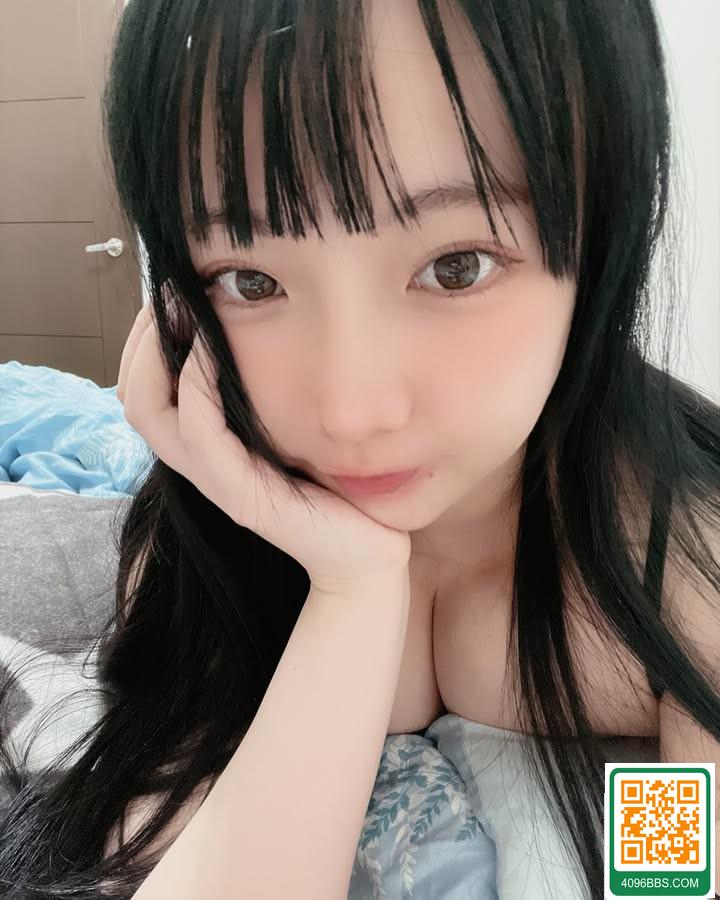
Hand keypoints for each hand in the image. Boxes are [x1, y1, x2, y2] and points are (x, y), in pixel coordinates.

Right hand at [117, 306, 411, 593]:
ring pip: (152, 412)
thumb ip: (270, 400)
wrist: (364, 559)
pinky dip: (199, 385)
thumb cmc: (336, 493)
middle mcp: (201, 465)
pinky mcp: (242, 497)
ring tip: (180, 306)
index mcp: (208, 450)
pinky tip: (212, 348)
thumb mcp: (294, 433)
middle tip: (168, 291)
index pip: (145, 392)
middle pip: (135, 397)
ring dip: (160, 352)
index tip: (170, 295)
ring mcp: (217, 482)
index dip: (145, 343)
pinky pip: (202, 433)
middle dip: (143, 339)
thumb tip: (266, 341)